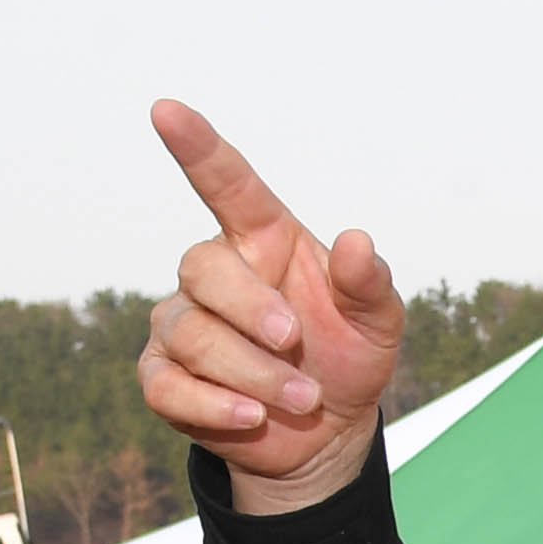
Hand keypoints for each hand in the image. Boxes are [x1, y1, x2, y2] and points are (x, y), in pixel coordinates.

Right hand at [137, 101, 408, 515]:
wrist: (325, 433)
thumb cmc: (346, 358)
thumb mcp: (377, 322)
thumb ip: (369, 283)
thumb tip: (356, 242)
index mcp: (264, 241)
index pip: (227, 184)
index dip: (197, 148)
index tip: (166, 110)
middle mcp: (216, 274)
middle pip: (201, 269)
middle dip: (250, 310)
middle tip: (295, 342)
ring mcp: (182, 323)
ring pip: (192, 335)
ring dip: (253, 372)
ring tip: (302, 398)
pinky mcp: (165, 377)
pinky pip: (168, 385)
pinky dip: (214, 405)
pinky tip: (252, 417)